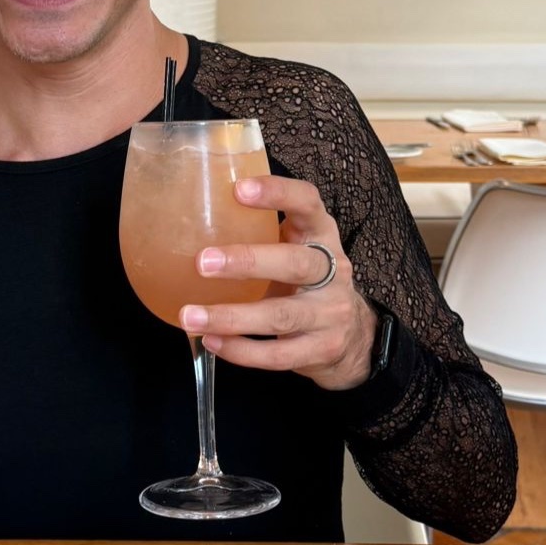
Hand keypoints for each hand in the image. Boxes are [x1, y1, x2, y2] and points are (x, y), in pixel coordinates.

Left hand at [179, 174, 377, 391]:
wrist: (354, 336)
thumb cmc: (307, 282)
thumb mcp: (296, 248)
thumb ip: (261, 232)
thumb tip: (192, 214)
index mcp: (321, 235)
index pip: (308, 203)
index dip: (278, 193)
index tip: (238, 190)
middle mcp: (333, 271)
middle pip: (294, 263)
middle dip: (247, 262)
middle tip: (203, 262)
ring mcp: (330, 314)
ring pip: (280, 316)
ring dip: (232, 317)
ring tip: (191, 316)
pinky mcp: (321, 349)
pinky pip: (277, 354)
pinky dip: (240, 350)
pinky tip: (212, 341)